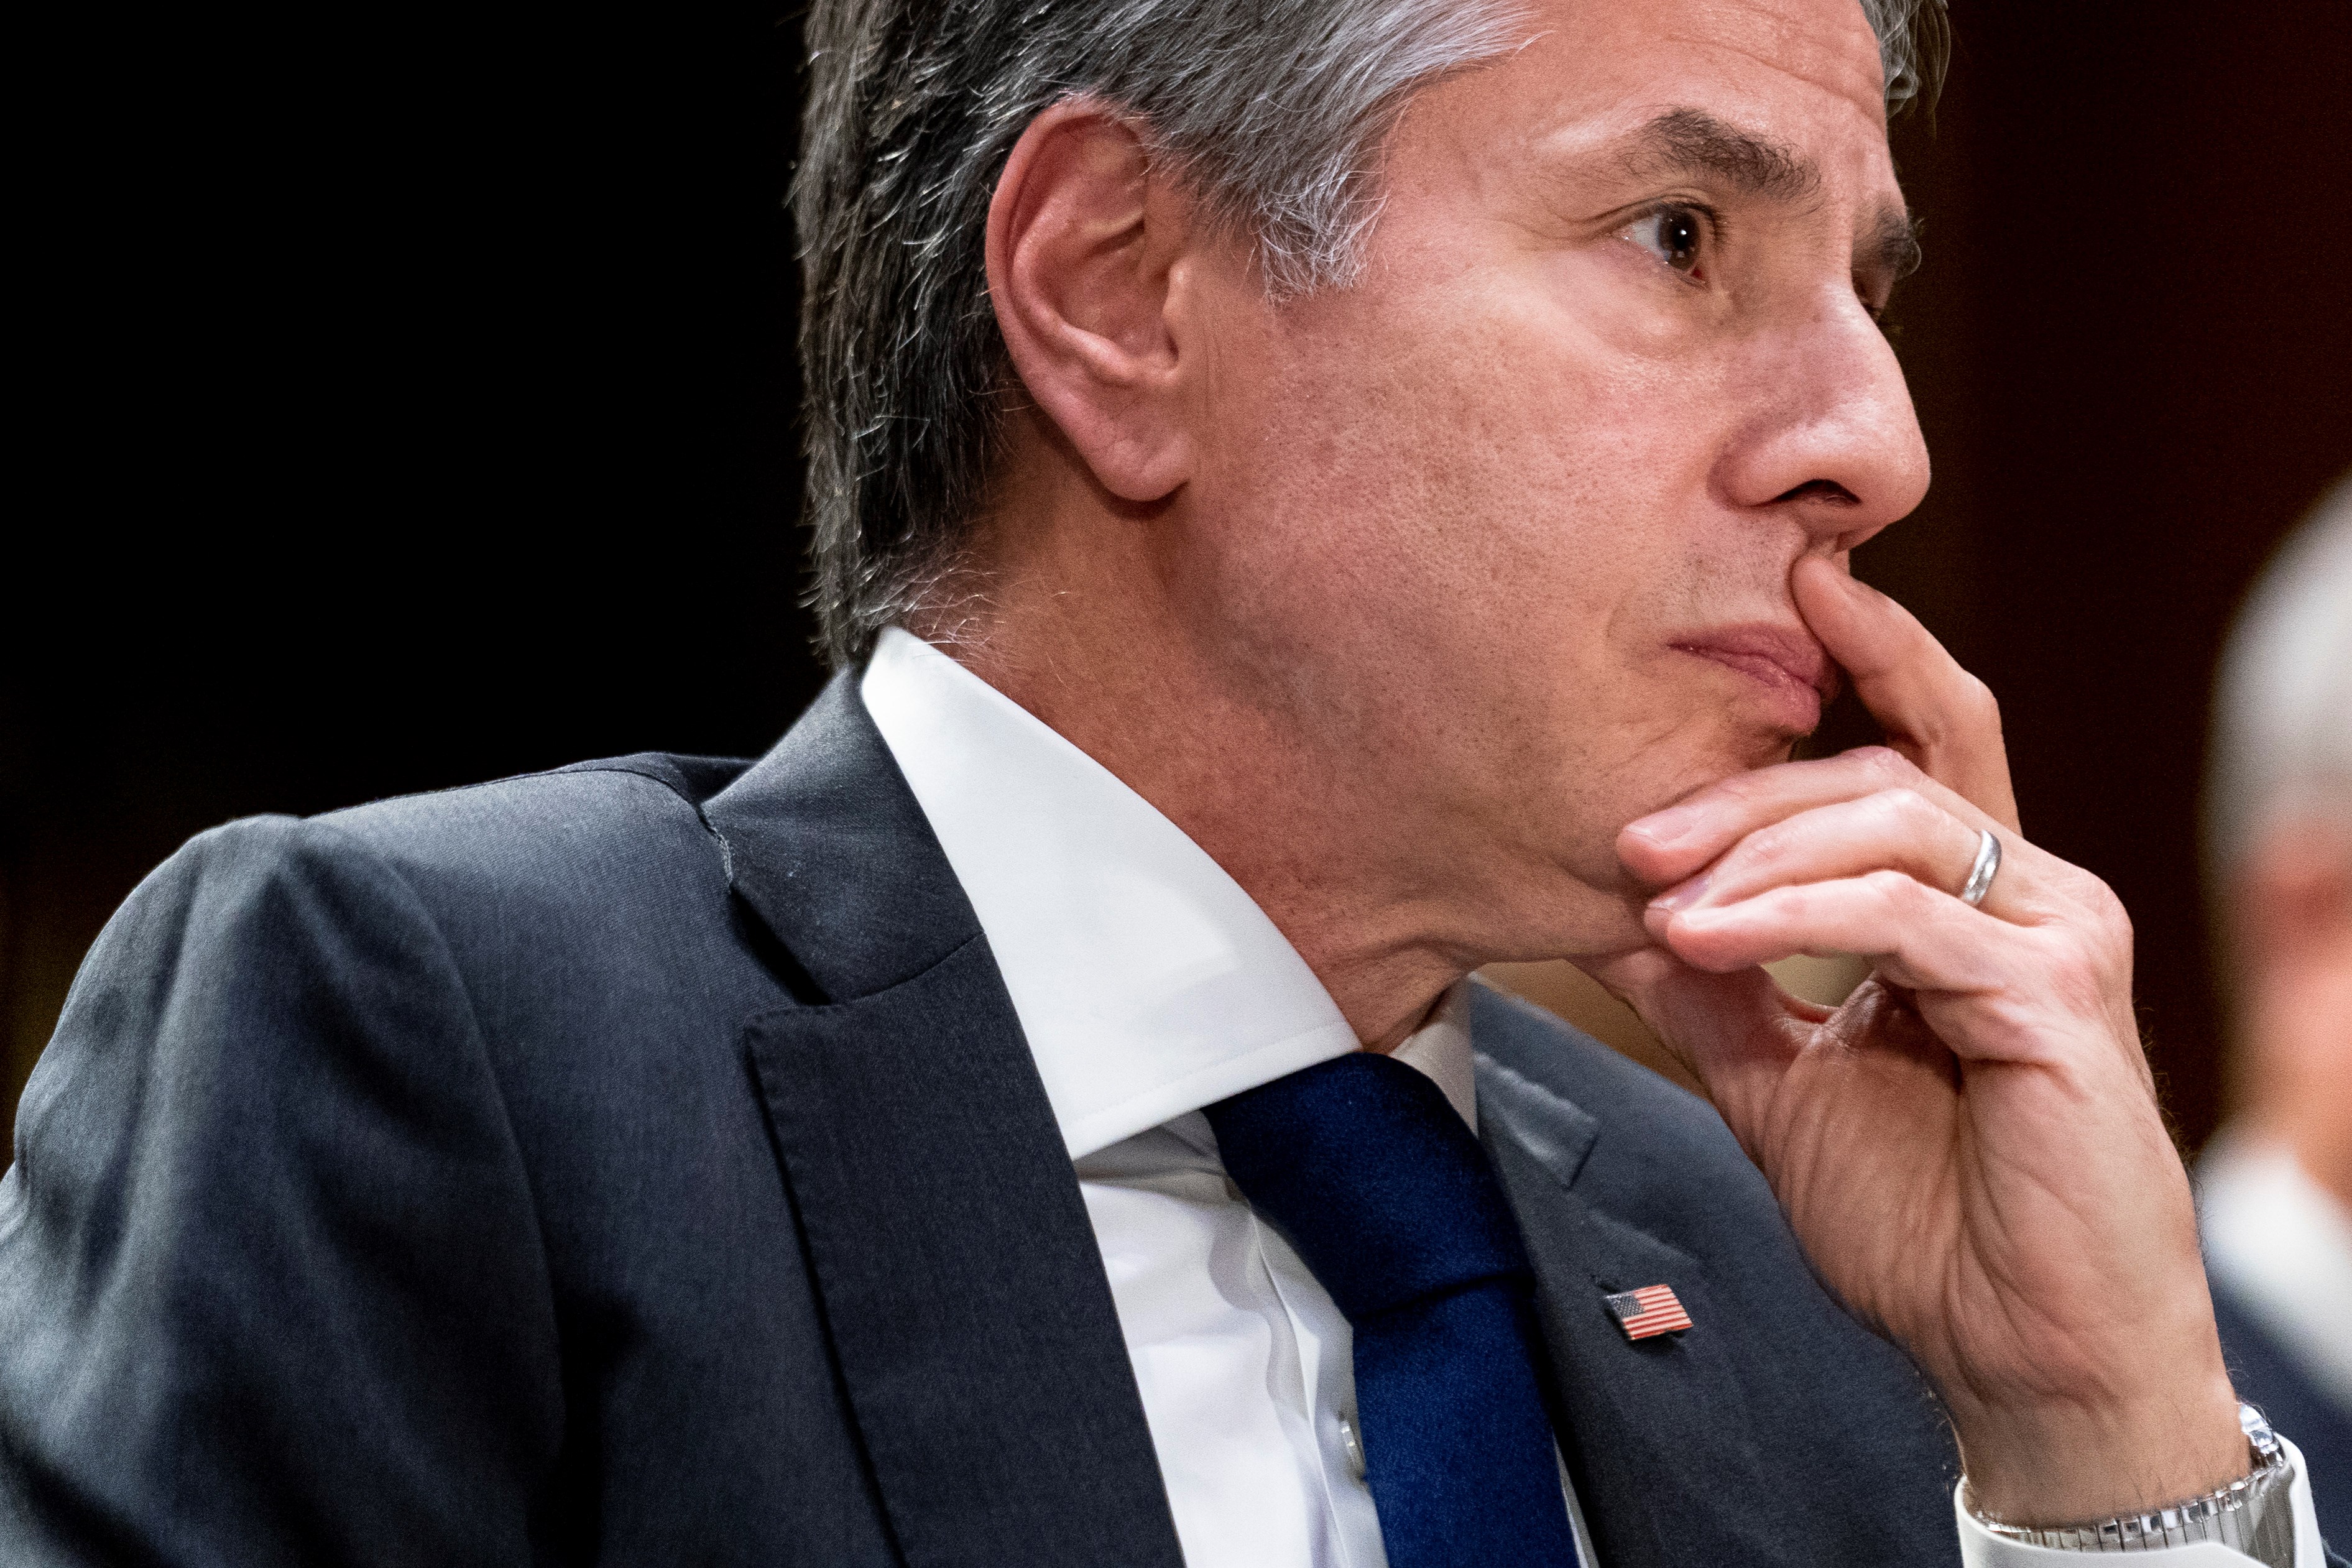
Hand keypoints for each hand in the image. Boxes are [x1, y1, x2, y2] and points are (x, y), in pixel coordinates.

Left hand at [1593, 555, 2245, 1524]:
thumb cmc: (1927, 1223)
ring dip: (1752, 846)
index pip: (1930, 742)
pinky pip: (1899, 914)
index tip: (1791, 586)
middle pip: (1884, 771)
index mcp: (1976, 907)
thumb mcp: (1782, 1084)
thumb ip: (1719, 990)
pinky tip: (1702, 936)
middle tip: (1625, 831)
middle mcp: (2033, 896)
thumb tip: (1619, 915)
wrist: (2018, 1354)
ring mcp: (2056, 934)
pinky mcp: (2054, 995)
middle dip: (1743, 787)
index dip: (1873, 653)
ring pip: (1891, 821)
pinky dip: (1786, 914)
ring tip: (1649, 891)